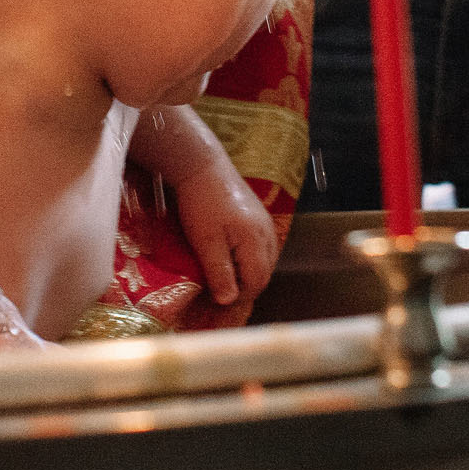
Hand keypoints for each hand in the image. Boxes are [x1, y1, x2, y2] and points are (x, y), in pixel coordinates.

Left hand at [171, 156, 279, 306]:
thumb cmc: (201, 204)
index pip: (256, 282)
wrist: (202, 167)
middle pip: (264, 274)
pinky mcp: (259, 218)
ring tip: (223, 278)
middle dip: (244, 288)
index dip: (239, 297)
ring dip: (247, 275)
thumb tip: (229, 301)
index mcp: (256, 241)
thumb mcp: (205, 242)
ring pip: (264, 262)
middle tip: (219, 293)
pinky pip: (261, 248)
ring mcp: (266, 224)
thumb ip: (220, 272)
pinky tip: (231, 260)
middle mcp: (268, 234)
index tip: (217, 302)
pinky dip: (249, 261)